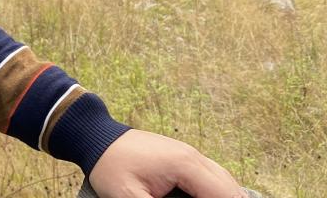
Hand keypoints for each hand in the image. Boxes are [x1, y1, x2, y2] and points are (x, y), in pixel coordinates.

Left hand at [88, 129, 243, 197]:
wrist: (95, 135)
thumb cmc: (109, 166)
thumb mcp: (129, 197)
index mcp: (185, 165)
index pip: (225, 196)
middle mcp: (193, 156)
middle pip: (231, 189)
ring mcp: (189, 154)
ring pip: (225, 182)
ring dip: (228, 197)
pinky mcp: (182, 157)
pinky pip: (212, 177)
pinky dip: (218, 193)